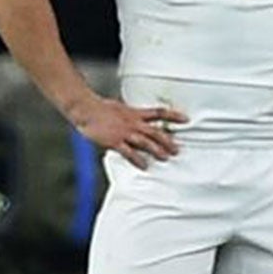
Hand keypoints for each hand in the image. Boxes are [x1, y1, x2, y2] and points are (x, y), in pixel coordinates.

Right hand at [70, 95, 186, 168]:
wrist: (86, 109)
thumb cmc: (100, 108)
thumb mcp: (121, 107)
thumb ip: (131, 114)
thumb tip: (137, 117)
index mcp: (135, 113)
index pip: (160, 113)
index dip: (174, 115)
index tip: (187, 119)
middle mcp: (133, 123)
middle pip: (156, 132)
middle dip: (168, 141)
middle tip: (178, 149)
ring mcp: (125, 132)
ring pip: (146, 142)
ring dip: (157, 151)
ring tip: (167, 158)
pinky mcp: (115, 141)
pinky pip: (129, 152)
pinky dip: (137, 160)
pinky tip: (145, 166)